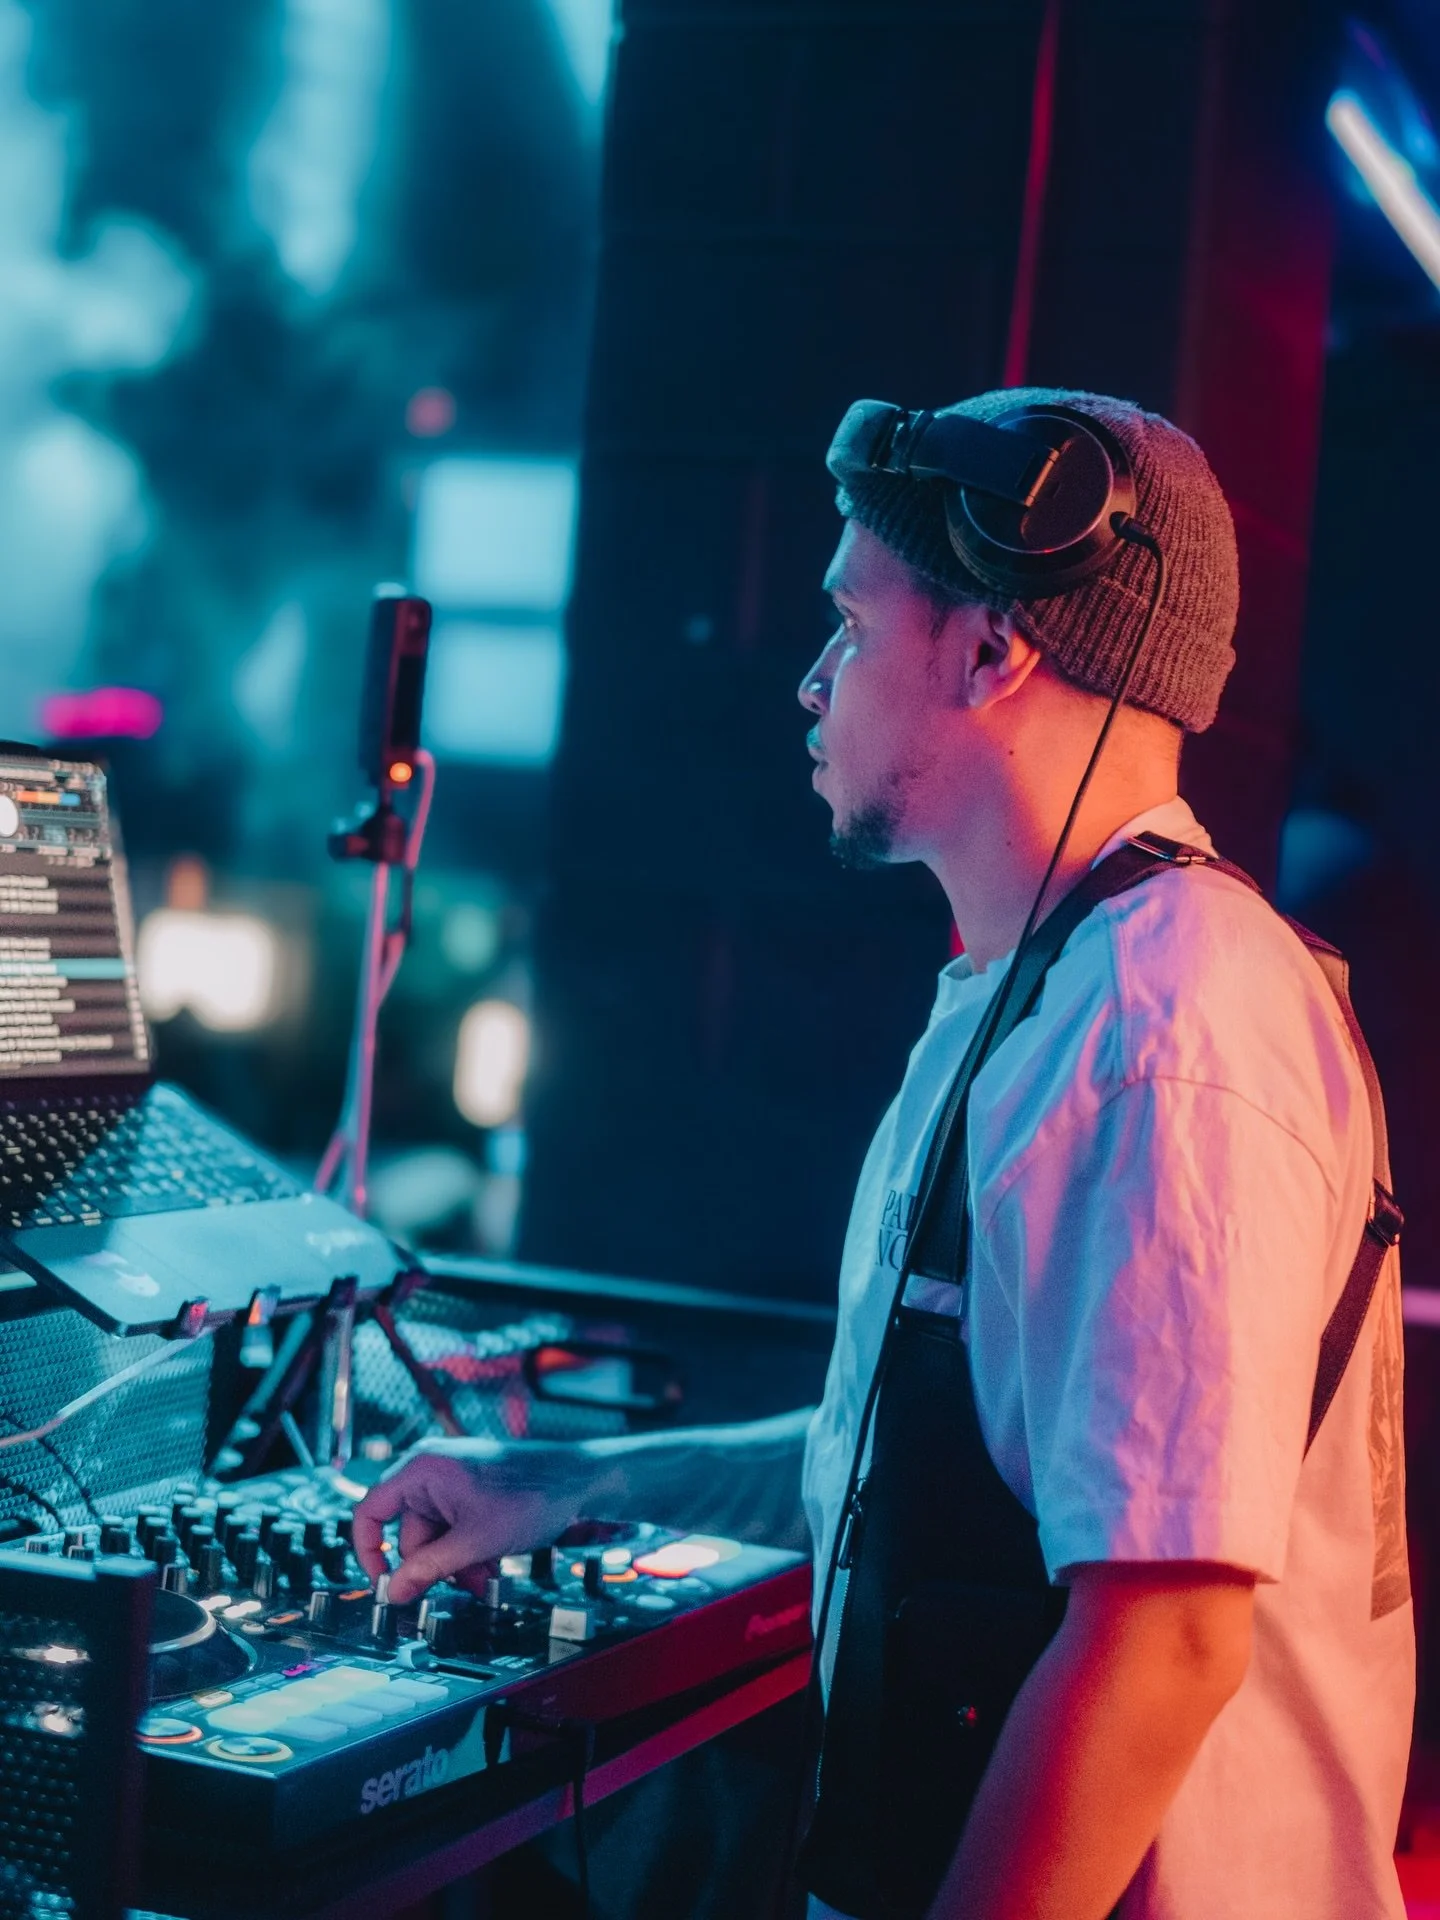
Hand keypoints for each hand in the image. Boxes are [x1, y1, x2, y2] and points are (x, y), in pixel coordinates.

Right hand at [352, 1438, 598, 1604]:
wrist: (581, 1481)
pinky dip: (467, 1550)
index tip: (381, 1583)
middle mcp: (431, 1471)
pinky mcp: (470, 1492)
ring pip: (435, 1537)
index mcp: (422, 1470)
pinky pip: (454, 1530)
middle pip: (408, 1533)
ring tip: (484, 1577)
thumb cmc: (533, 1494)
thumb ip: (429, 1568)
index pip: (369, 1511)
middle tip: (459, 1586)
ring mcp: (452, 1482)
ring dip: (455, 1563)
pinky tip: (491, 1564)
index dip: (368, 1550)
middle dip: (434, 1565)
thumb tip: (393, 1592)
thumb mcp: (474, 1541)